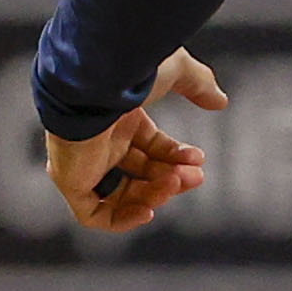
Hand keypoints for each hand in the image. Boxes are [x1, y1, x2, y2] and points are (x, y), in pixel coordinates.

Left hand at [45, 48, 227, 232]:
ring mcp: (84, 161)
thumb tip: (220, 101)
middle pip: (139, 172)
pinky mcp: (71, 181)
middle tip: (196, 178)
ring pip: (120, 193)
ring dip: (153, 195)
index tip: (199, 159)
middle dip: (171, 177)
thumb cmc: (131, 71)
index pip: (150, 146)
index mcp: (120, 116)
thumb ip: (199, 85)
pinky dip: (120, 219)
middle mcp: (101, 140)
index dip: (177, 155)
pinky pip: (92, 213)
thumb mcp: (177, 72)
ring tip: (175, 185)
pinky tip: (148, 211)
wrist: (94, 81)